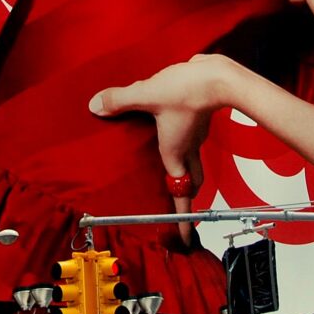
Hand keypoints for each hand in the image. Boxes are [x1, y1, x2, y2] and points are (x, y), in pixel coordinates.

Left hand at [90, 55, 236, 241]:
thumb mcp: (147, 94)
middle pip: (189, 182)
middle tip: (178, 208)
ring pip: (191, 162)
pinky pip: (190, 140)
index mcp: (175, 153)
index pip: (180, 194)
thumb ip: (119, 101)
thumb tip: (95, 106)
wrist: (217, 75)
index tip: (185, 238)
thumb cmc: (186, 90)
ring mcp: (195, 135)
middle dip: (185, 197)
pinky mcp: (197, 119)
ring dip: (184, 171)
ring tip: (169, 174)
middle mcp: (187, 149)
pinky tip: (167, 131)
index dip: (183, 219)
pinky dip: (182, 145)